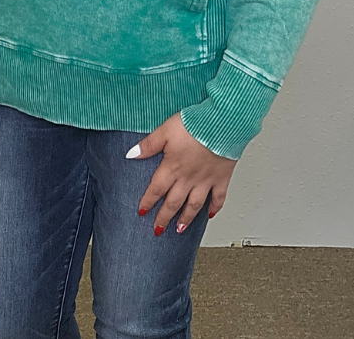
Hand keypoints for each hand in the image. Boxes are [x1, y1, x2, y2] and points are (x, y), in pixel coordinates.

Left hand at [128, 112, 237, 234]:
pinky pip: (219, 197)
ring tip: (180, 229)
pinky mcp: (222, 177)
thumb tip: (131, 154)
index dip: (148, 202)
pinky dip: (215, 207)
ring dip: (186, 218)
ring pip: (194, 205)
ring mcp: (206, 180)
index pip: (156, 189)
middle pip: (173, 202)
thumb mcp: (165, 130)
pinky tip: (211, 214)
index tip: (142, 212)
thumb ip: (149, 144)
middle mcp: (188, 178)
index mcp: (173, 167)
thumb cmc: (195, 124)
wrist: (222, 124)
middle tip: (158, 230)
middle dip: (164, 218)